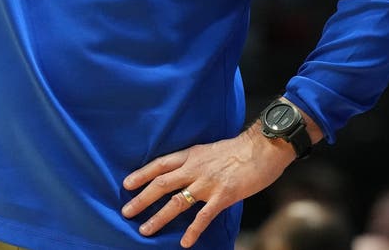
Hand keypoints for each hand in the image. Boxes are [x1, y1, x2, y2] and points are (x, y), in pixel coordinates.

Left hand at [121, 124, 294, 247]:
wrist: (262, 148)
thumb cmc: (238, 149)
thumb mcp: (208, 150)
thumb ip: (194, 161)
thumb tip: (182, 171)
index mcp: (190, 155)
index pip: (159, 164)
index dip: (141, 174)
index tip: (126, 184)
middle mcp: (194, 169)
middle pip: (161, 184)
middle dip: (141, 199)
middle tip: (126, 211)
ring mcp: (207, 183)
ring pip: (176, 202)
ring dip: (158, 217)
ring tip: (144, 230)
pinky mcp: (223, 196)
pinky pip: (203, 216)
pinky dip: (193, 230)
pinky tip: (185, 242)